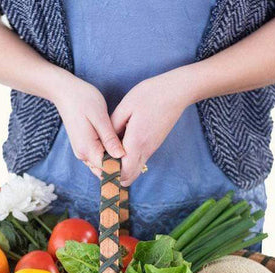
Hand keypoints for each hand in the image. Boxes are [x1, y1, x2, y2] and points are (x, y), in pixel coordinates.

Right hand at [54, 74, 124, 176]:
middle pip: (105, 169)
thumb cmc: (83, 100)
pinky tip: (117, 144)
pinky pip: (98, 158)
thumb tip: (121, 156)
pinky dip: (108, 155)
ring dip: (114, 161)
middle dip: (119, 165)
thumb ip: (109, 139)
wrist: (65, 92)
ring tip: (127, 148)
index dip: (122, 166)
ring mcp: (82, 152)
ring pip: (102, 165)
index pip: (107, 168)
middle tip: (134, 153)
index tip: (134, 158)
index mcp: (87, 148)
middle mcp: (83, 155)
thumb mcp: (100, 117)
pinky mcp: (83, 147)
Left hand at [111, 71, 190, 185]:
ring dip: (122, 169)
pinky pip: (139, 161)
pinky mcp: (153, 146)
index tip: (98, 165)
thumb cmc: (150, 96)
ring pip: (135, 171)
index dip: (109, 172)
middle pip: (129, 177)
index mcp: (136, 142)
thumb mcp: (125, 107)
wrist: (176, 93)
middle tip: (102, 163)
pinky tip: (121, 147)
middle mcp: (145, 150)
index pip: (122, 171)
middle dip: (114, 175)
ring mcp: (151, 149)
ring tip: (109, 154)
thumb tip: (103, 141)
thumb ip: (112, 126)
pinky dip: (129, 162)